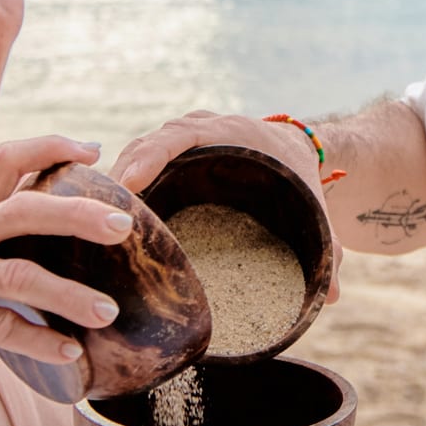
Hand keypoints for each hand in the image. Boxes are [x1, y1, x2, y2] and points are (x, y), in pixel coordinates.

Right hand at [0, 136, 135, 375]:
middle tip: (125, 225)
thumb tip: (36, 231)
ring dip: (69, 294)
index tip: (95, 148)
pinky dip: (36, 340)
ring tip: (109, 311)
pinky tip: (68, 353)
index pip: (8, 159)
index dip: (53, 147)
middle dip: (79, 214)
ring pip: (18, 276)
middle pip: (26, 209)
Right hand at [109, 110, 338, 302]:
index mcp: (233, 133)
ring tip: (93, 215)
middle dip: (124, 172)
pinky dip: (122, 181)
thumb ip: (326, 246)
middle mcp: (202, 129)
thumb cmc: (302, 179)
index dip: (152, 155)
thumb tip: (332, 295)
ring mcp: (183, 138)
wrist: (298, 151)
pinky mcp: (172, 154)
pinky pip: (140, 160)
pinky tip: (104, 213)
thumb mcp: (313, 208)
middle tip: (101, 209)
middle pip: (151, 142)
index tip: (129, 182)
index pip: (182, 134)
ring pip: (139, 150)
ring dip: (117, 178)